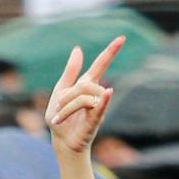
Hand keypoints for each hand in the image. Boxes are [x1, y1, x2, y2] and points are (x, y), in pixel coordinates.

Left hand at [44, 37, 123, 155]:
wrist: (61, 141)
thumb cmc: (61, 116)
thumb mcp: (60, 91)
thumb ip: (70, 71)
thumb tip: (78, 49)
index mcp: (85, 85)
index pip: (100, 65)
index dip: (110, 52)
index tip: (122, 38)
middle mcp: (95, 94)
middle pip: (83, 85)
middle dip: (65, 96)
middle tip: (56, 110)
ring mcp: (98, 107)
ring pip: (83, 97)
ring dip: (65, 109)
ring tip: (59, 119)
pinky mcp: (96, 120)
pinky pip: (99, 108)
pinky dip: (103, 101)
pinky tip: (108, 92)